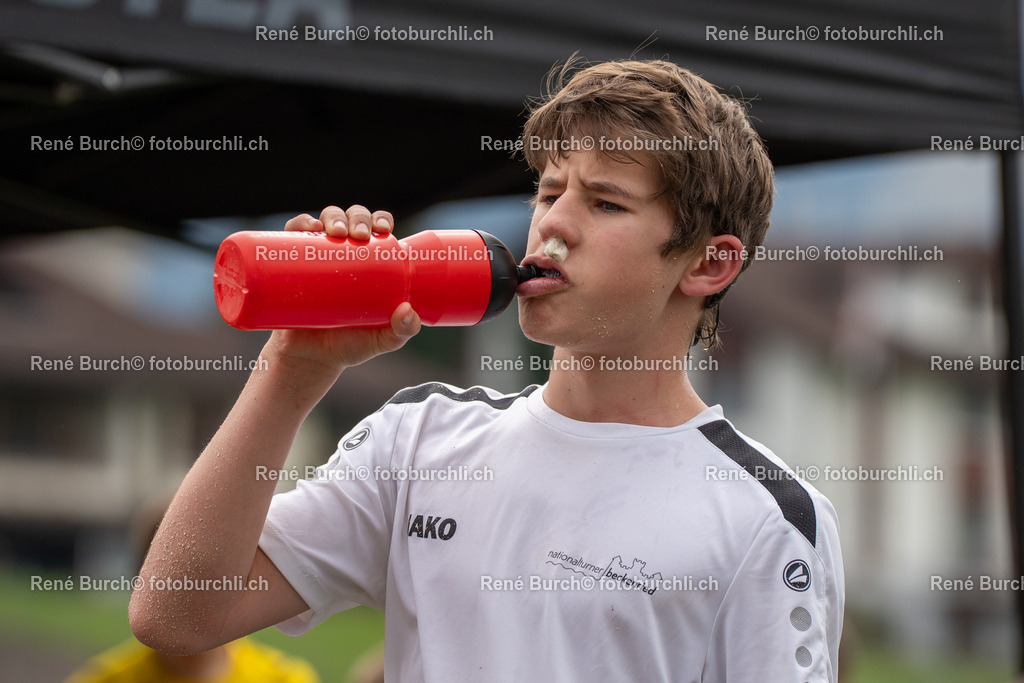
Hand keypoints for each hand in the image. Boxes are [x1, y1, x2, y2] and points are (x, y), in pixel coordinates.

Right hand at [263, 205, 421, 375]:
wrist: (309, 359)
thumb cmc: (349, 345)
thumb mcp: (381, 340)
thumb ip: (401, 331)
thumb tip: (408, 311)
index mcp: (370, 261)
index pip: (377, 229)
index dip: (380, 219)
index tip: (383, 229)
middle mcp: (344, 252)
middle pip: (353, 219)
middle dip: (358, 217)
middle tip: (359, 235)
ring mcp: (317, 255)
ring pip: (326, 220)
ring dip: (332, 216)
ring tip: (335, 232)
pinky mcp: (292, 263)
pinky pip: (293, 234)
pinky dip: (299, 224)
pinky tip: (307, 227)